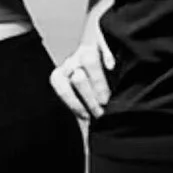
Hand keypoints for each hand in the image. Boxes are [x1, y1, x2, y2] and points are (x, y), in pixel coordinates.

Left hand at [48, 5, 111, 121]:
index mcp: (65, 71)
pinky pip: (104, 42)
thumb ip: (86, 109)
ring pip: (88, 59)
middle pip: (77, 76)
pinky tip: (113, 67)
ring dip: (98, 81)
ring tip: (108, 98)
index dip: (72, 102)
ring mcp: (90, 45)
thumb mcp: (87, 94)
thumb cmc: (96, 77)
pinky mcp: (106, 35)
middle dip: (89, 97)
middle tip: (101, 111)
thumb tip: (89, 138)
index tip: (86, 116)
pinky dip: (108, 55)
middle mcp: (75, 59)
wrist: (104, 34)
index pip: (60, 84)